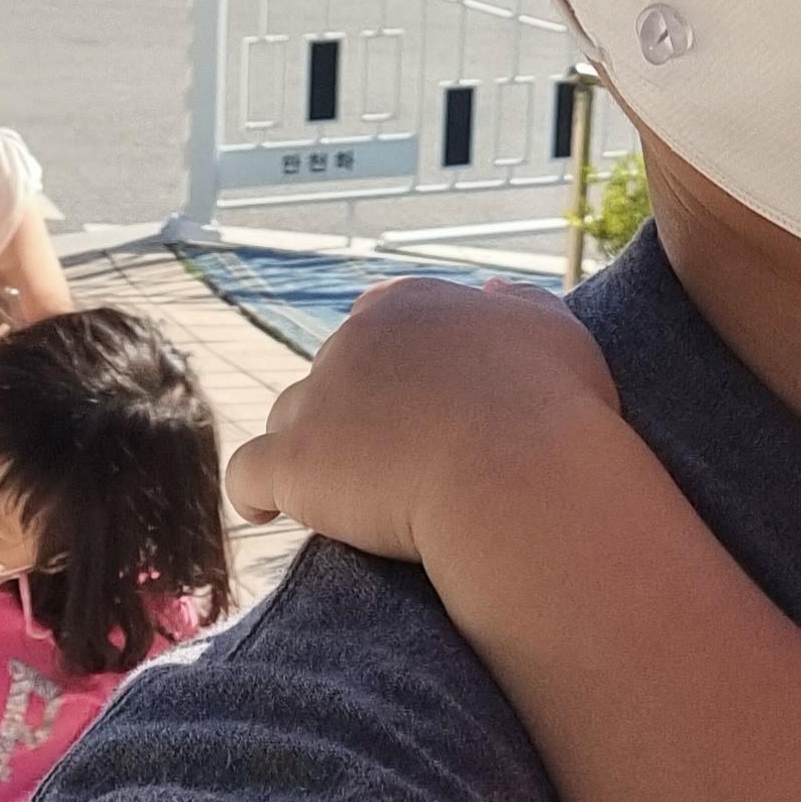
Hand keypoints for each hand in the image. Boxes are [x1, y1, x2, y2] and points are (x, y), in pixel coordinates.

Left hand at [224, 276, 619, 568]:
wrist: (519, 477)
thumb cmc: (551, 409)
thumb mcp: (553, 334)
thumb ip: (519, 306)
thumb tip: (492, 290)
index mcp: (408, 305)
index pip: (377, 323)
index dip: (390, 368)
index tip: (413, 409)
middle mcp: (352, 339)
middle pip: (333, 372)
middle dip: (352, 411)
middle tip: (391, 464)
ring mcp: (316, 398)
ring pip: (290, 418)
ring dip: (310, 451)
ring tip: (343, 497)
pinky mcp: (291, 461)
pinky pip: (247, 474)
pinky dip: (254, 492)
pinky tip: (265, 512)